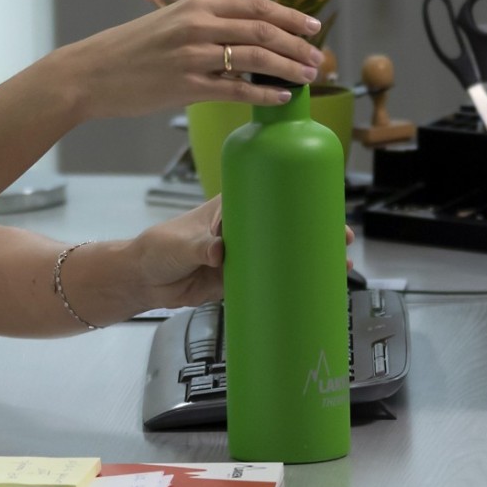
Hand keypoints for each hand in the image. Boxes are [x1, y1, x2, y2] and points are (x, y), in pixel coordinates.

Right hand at [57, 0, 324, 121]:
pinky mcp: (185, 86)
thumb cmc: (128, 50)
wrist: (89, 73)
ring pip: (256, 59)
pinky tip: (281, 98)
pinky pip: (236, 89)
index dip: (290, 17)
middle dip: (298, 44)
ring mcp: (192, 56)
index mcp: (195, 4)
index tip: (313, 26)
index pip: (256, 6)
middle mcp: (197, 25)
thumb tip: (243, 35)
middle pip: (263, 31)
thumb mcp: (167, 22)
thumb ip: (203, 23)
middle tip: (319, 57)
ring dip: (289, 68)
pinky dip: (264, 94)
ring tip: (308, 77)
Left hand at [119, 202, 357, 317]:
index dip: (297, 199)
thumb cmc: (158, 248)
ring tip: (339, 266)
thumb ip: (201, 246)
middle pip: (284, 227)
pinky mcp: (238, 281)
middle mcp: (240, 230)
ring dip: (308, 259)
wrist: (144, 279)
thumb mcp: (181, 243)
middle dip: (314, 231)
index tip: (323, 204)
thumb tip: (220, 252)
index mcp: (229, 209)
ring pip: (282, 255)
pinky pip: (270, 282)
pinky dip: (290, 284)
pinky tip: (312, 288)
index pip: (269, 197)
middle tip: (342, 237)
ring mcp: (242, 256)